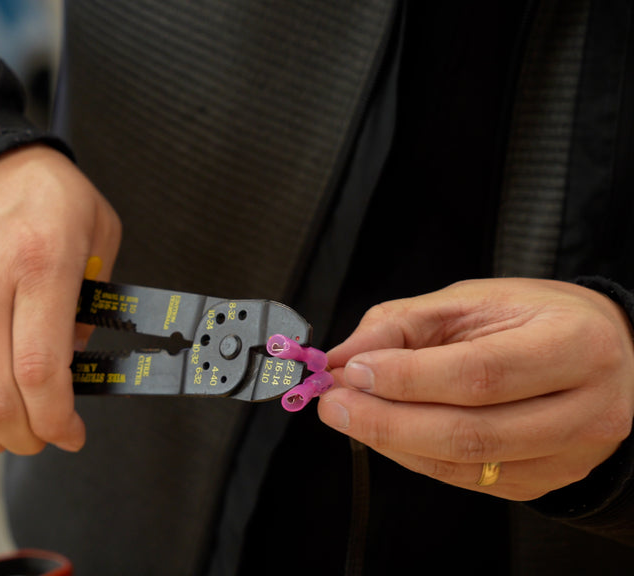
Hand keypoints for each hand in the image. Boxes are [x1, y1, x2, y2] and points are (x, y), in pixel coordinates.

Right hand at [0, 144, 120, 454]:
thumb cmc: (41, 192)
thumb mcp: (97, 227)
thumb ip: (98, 297)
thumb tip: (76, 360)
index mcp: (38, 261)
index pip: (38, 369)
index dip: (57, 419)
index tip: (72, 434)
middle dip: (26, 437)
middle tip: (46, 436)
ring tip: (11, 434)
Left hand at [320, 278, 633, 499]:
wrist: (601, 352)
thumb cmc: (533, 318)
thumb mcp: (469, 300)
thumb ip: (400, 325)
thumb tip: (340, 358)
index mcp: (573, 345)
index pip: (479, 373)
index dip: (407, 378)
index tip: (351, 370)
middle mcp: (585, 408)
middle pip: (471, 431)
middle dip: (386, 420)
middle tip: (333, 403)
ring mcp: (570, 455)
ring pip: (466, 464)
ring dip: (392, 442)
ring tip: (349, 416)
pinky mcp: (546, 481)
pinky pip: (468, 480)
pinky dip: (415, 458)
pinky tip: (387, 434)